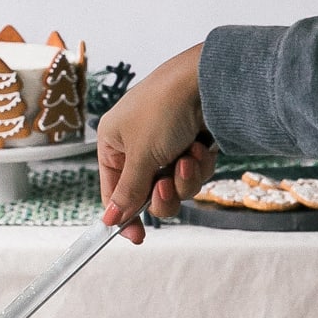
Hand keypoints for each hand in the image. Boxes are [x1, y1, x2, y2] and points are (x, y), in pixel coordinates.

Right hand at [96, 44, 216, 242]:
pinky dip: (199, 165)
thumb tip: (109, 220)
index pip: (112, 191)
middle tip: (167, 186)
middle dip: (162, 194)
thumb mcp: (141, 155)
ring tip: (190, 156)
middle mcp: (137, 145)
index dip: (124, 216)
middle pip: (146, 194)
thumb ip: (127, 192)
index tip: (137, 237)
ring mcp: (166, 145)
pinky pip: (193, 173)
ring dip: (184, 177)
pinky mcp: (191, 144)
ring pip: (174, 187)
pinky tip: (201, 146)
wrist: (207, 80)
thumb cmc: (164, 108)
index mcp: (113, 143)